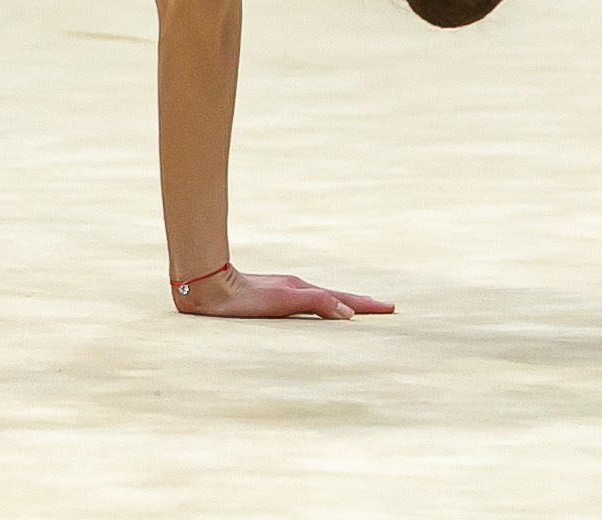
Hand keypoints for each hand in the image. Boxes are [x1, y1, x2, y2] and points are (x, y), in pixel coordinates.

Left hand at [171, 266, 392, 320]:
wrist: (210, 286)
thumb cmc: (244, 299)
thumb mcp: (283, 303)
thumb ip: (315, 305)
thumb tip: (347, 314)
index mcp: (303, 290)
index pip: (343, 300)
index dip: (366, 306)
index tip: (391, 308)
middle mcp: (297, 289)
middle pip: (337, 296)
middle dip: (361, 303)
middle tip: (384, 307)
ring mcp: (285, 292)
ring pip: (322, 299)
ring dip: (343, 304)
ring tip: (358, 310)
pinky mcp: (272, 298)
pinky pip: (308, 303)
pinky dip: (324, 307)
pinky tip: (318, 312)